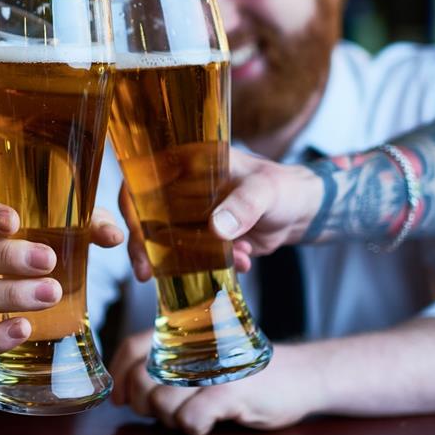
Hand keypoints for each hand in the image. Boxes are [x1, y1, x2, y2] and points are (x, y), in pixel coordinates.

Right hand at [0, 198, 123, 353]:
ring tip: (51, 294)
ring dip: (12, 294)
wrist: (43, 282)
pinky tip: (23, 330)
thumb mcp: (72, 229)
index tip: (13, 221)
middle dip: (9, 257)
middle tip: (47, 260)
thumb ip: (91, 226)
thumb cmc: (49, 245)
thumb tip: (113, 235)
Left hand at [109, 330, 321, 434]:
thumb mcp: (205, 362)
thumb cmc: (247, 373)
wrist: (302, 376)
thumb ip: (169, 368)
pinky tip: (209, 421)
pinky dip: (194, 426)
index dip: (119, 374)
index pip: (133, 346)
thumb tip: (125, 393)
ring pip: (162, 402)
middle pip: (140, 378)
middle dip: (144, 403)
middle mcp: (194, 347)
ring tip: (195, 414)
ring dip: (172, 419)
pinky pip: (190, 418)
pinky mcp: (231, 392)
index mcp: (184, 335)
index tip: (119, 400)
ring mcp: (212, 369)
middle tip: (164, 410)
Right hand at [120, 149, 322, 281]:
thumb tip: (216, 228)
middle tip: (146, 271)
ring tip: (209, 269)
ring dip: (179, 259)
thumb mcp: (265, 191)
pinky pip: (190, 255)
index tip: (134, 232)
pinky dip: (210, 265)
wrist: (302, 213)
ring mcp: (190, 214)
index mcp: (188, 163)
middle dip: (144, 244)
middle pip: (145, 213)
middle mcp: (182, 188)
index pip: (143, 179)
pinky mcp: (202, 238)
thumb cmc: (283, 188)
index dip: (132, 204)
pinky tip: (240, 261)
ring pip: (164, 239)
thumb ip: (243, 205)